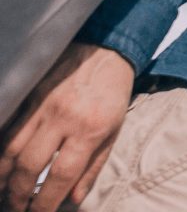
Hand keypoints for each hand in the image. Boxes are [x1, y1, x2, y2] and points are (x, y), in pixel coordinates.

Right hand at [0, 43, 133, 211]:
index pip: (61, 175)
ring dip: (2, 176)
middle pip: (28, 166)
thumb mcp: (115, 131)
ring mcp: (41, 106)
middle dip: (17, 194)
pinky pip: (7, 128)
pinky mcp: (29, 96)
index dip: (45, 202)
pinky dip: (1, 151)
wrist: (105, 50)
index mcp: (90, 129)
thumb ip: (93, 167)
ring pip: (10, 149)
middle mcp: (62, 118)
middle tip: (16, 209)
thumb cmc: (113, 94)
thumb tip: (74, 201)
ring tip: (3, 193)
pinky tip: (1, 166)